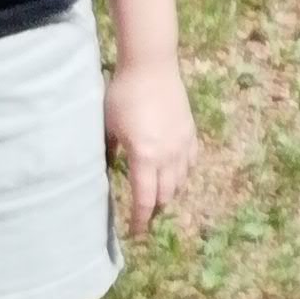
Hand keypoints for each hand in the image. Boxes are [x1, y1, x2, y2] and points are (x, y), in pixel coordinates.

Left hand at [104, 56, 199, 235]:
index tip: (135, 232)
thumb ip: (111, 152)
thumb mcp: (110, 127)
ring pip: (181, 181)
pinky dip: (182, 173)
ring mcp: (183, 144)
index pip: (145, 200)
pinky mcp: (191, 132)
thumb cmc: (122, 95)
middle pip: (165, 194)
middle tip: (143, 214)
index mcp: (145, 157)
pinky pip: (191, 162)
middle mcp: (168, 156)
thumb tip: (108, 170)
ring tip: (157, 194)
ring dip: (169, 192)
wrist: (151, 66)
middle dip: (153, 208)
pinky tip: (174, 171)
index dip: (140, 220)